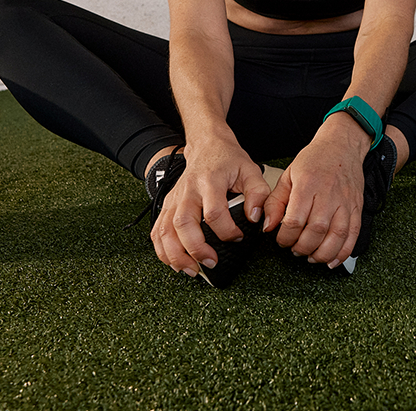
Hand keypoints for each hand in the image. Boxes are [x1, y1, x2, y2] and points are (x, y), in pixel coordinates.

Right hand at [150, 144, 270, 276]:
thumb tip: (255, 218)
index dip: (226, 230)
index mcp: (209, 181)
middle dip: (195, 248)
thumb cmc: (228, 159)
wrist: (207, 145)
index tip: (238, 237)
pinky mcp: (167, 206)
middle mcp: (188, 191)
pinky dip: (163, 251)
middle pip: (183, 223)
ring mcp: (174, 199)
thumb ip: (257, 194)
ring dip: (175, 255)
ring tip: (191, 270)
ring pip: (165, 231)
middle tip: (211, 262)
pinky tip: (175, 262)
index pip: (213, 211)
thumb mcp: (250, 170)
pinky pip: (157, 231)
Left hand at [262, 114, 370, 268]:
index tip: (281, 239)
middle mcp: (328, 194)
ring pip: (336, 237)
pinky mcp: (357, 208)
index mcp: (307, 185)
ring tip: (310, 256)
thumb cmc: (315, 159)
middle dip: (301, 248)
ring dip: (322, 254)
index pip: (295, 220)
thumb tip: (268, 226)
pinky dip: (343, 252)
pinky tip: (332, 260)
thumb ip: (275, 202)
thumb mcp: (288, 175)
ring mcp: (345, 202)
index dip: (285, 237)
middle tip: (294, 249)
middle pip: (315, 231)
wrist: (342, 146)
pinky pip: (353, 235)